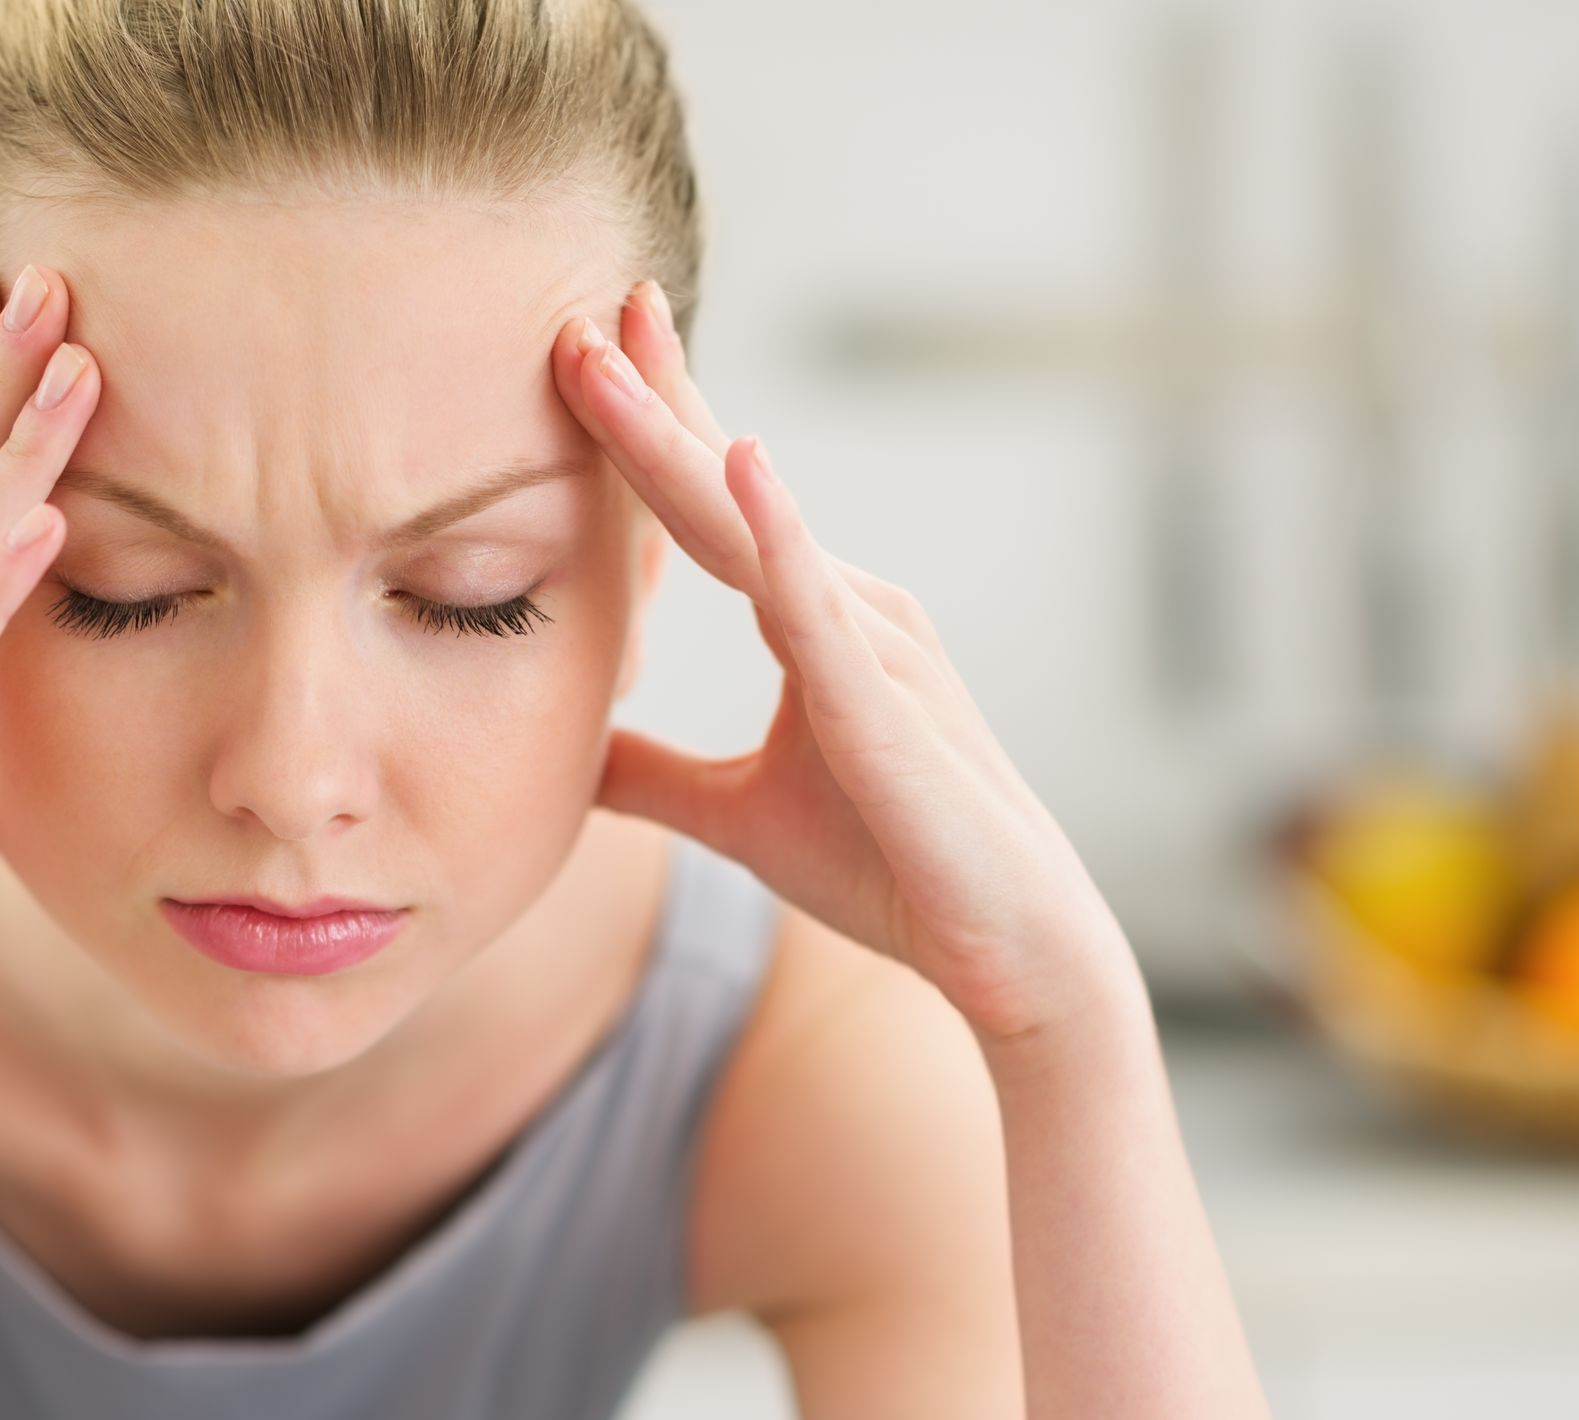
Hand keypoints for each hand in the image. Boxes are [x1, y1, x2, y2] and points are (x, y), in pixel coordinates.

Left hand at [552, 283, 1122, 1046]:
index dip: (650, 427)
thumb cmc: (890, 871)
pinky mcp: (889, 710)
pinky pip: (821, 614)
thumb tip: (571, 751)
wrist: (1006, 950)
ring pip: (755, 531)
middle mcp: (848, 610)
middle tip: (581, 310)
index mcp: (814, 623)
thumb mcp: (736, 817)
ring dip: (679, 441)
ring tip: (616, 355)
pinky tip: (746, 465)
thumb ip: (656, 775)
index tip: (584, 346)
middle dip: (653, 396)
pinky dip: (781, 539)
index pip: (711, 508)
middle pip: (725, 488)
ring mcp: (874, 648)